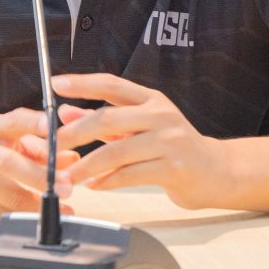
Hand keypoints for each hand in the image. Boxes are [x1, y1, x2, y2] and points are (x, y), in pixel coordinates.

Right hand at [0, 108, 77, 220]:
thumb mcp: (1, 137)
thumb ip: (36, 145)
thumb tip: (71, 158)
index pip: (12, 121)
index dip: (33, 122)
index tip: (51, 126)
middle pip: (9, 163)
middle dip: (40, 177)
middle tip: (67, 186)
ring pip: (6, 196)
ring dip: (36, 204)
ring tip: (61, 208)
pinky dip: (20, 216)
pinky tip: (38, 218)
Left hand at [49, 73, 227, 208]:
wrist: (216, 170)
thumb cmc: (174, 146)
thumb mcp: (141, 125)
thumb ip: (106, 119)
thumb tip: (66, 113)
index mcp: (151, 100)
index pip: (112, 84)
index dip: (83, 83)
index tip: (56, 84)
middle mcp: (161, 115)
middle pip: (109, 118)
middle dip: (77, 132)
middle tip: (52, 144)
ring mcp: (169, 141)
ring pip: (117, 151)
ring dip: (87, 165)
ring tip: (68, 176)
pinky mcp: (173, 169)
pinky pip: (130, 175)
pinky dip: (108, 182)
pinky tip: (94, 186)